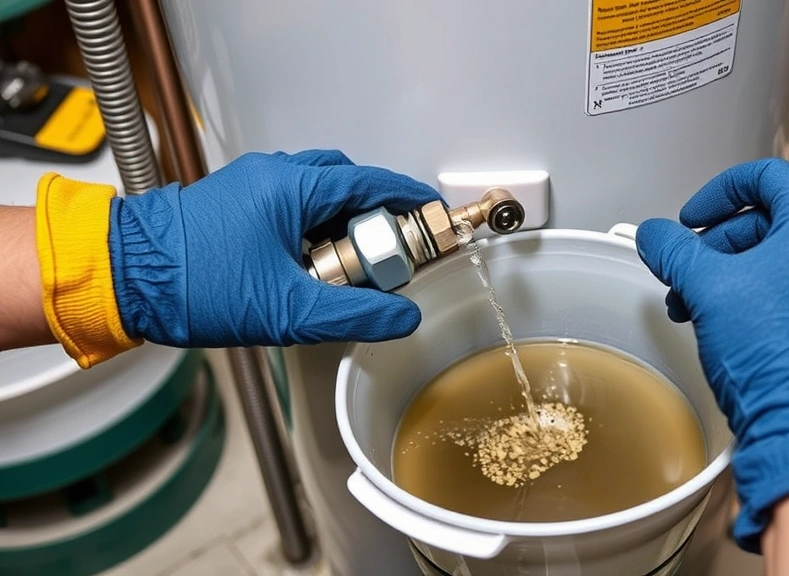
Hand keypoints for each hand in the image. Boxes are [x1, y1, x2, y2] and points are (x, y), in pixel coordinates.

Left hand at [110, 149, 440, 347]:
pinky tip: (311, 266)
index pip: (370, 182)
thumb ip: (355, 314)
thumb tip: (402, 316)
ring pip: (316, 193)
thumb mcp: (287, 311)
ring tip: (349, 268)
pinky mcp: (233, 204)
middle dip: (375, 215)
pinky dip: (313, 227)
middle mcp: (272, 176)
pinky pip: (290, 205)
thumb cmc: (191, 284)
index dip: (407, 199)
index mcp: (290, 188)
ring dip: (341, 223)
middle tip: (389, 253)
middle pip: (346, 183)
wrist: (122, 279)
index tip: (431, 213)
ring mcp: (250, 186)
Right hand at [635, 158, 788, 552]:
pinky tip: (706, 320)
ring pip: (761, 260)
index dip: (719, 190)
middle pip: (759, 220)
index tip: (690, 218)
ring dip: (716, 274)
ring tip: (686, 301)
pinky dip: (734, 297)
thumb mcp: (707, 286)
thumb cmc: (773, 349)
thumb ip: (674, 250)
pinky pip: (770, 292)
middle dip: (710, 243)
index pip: (766, 177)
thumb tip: (653, 235)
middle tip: (681, 266)